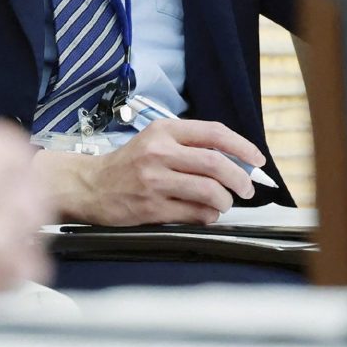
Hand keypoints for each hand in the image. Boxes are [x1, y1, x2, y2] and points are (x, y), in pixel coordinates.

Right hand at [36, 118, 263, 225]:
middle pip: (217, 164)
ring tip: (222, 203)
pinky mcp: (152, 207)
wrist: (90, 185)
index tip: (256, 159)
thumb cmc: (127, 165)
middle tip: (246, 189)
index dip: (242, 146)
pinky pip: (196, 214)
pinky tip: (203, 213)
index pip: (214, 133)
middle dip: (240, 180)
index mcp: (163, 131)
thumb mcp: (154, 142)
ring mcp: (155, 180)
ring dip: (225, 202)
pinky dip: (208, 216)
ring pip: (211, 192)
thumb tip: (234, 161)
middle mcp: (159, 152)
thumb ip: (188, 147)